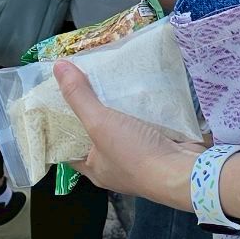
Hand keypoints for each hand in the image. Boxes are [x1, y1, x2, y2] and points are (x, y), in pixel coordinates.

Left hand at [50, 60, 201, 206]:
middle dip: (91, 108)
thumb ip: (79, 96)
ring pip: (121, 125)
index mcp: (93, 167)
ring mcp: (138, 156)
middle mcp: (113, 164)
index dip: (60, 124)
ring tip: (107, 76)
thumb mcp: (99, 123)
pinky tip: (135, 85)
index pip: (69, 145)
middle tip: (82, 79)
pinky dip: (139, 106)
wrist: (183, 171)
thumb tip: (57, 67)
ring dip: (117, 106)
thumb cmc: (134, 154)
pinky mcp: (158, 145)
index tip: (56, 98)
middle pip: (95, 132)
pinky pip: (144, 122)